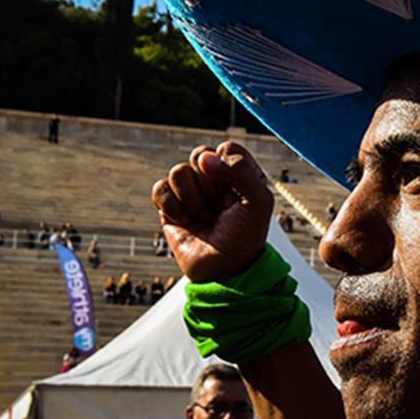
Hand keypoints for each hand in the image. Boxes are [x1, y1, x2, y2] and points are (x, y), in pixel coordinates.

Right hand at [151, 141, 273, 282]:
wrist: (224, 270)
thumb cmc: (246, 236)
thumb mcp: (259, 202)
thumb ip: (241, 171)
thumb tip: (204, 158)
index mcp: (238, 172)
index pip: (227, 148)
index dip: (228, 166)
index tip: (235, 191)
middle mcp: (213, 178)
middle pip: (199, 155)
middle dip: (209, 184)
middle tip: (219, 205)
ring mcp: (190, 191)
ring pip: (178, 172)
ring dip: (192, 199)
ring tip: (204, 217)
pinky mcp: (169, 206)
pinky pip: (159, 188)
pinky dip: (172, 206)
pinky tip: (186, 221)